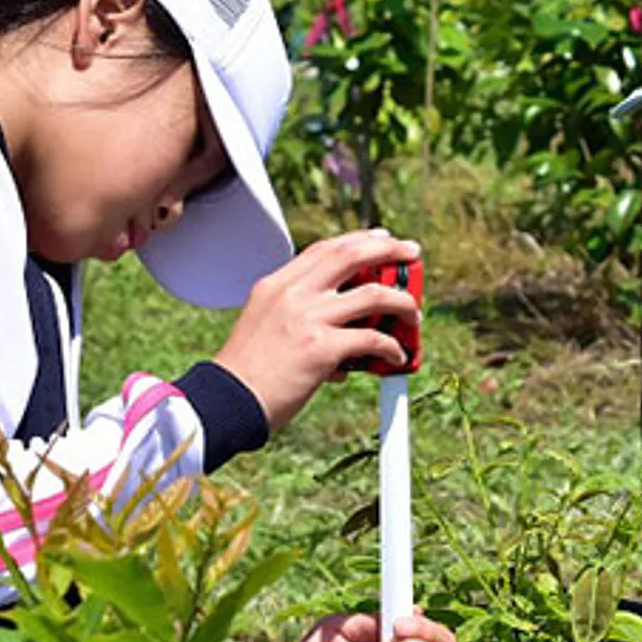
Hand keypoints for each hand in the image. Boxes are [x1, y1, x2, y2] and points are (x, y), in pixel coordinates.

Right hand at [214, 230, 422, 430]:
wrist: (228, 401)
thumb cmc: (247, 373)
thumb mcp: (264, 324)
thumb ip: (299, 315)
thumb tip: (345, 330)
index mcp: (277, 285)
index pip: (325, 249)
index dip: (359, 240)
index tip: (382, 239)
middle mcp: (293, 294)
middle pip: (352, 254)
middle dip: (389, 249)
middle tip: (412, 253)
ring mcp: (308, 318)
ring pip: (374, 295)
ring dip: (403, 303)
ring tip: (413, 316)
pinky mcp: (322, 348)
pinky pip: (373, 339)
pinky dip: (393, 348)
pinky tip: (396, 358)